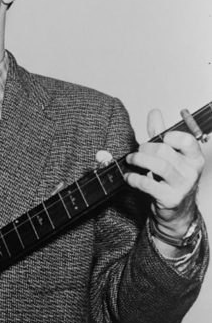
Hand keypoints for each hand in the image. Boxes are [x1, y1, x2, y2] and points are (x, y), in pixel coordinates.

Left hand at [124, 109, 204, 236]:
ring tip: (130, 160)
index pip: (186, 140)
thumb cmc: (171, 178)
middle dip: (146, 148)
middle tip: (137, 151)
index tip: (158, 139)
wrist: (176, 210)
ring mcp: (183, 186)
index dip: (169, 136)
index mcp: (194, 157)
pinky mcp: (170, 199)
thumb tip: (154, 112)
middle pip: (165, 151)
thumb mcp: (169, 155)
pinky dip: (134, 178)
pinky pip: (149, 184)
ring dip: (139, 160)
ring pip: (159, 166)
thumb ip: (160, 134)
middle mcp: (192, 171)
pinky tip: (128, 176)